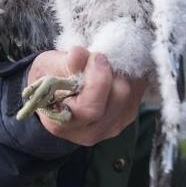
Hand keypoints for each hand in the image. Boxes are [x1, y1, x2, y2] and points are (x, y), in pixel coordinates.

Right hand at [26, 46, 146, 145]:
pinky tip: (114, 72)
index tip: (96, 57)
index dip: (98, 80)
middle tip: (100, 58)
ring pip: (131, 97)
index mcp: (63, 123)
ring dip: (122, 75)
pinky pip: (137, 96)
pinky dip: (130, 80)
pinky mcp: (125, 119)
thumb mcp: (47, 67)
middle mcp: (89, 132)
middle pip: (117, 100)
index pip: (90, 108)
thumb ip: (63, 63)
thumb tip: (79, 54)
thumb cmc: (49, 79)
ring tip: (105, 65)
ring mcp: (110, 128)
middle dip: (112, 73)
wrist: (56, 94)